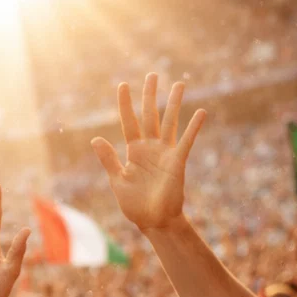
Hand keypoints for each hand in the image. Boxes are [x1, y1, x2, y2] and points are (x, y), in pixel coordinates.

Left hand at [91, 76, 206, 233]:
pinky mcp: (177, 162)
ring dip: (174, 103)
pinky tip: (200, 112)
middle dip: (151, 95)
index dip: (126, 104)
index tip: (123, 85)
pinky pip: (186, 141)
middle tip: (152, 74)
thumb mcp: (117, 180)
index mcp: (134, 151)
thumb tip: (95, 139)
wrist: (153, 221)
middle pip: (150, 115)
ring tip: (179, 84)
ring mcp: (165, 153)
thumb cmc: (134, 204)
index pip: (129, 122)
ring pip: (169, 122)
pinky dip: (193, 127)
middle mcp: (150, 147)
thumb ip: (109, 159)